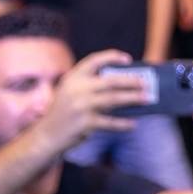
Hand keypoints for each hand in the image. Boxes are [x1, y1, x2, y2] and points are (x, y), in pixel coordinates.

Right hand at [35, 51, 150, 152]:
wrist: (45, 136)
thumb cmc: (64, 113)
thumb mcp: (71, 94)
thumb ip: (91, 87)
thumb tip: (125, 87)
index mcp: (73, 78)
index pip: (94, 60)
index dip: (112, 57)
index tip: (128, 59)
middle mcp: (76, 89)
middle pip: (111, 81)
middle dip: (131, 81)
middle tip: (146, 83)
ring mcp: (81, 106)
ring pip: (114, 99)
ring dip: (133, 98)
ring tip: (146, 99)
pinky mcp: (85, 123)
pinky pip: (110, 122)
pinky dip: (123, 124)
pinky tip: (133, 124)